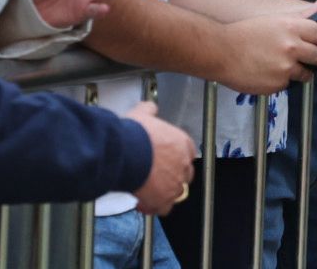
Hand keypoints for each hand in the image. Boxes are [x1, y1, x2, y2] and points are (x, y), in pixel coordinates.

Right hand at [126, 102, 195, 216]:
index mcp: (183, 144)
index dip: (177, 159)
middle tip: (157, 178)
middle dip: (173, 178)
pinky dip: (153, 207)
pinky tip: (142, 204)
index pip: (188, 154)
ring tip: (149, 192)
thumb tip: (149, 108)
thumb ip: (149, 111)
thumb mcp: (143, 114)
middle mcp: (184, 164)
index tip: (167, 161)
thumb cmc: (136, 134)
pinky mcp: (164, 199)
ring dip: (164, 194)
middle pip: (185, 176)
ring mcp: (175, 184)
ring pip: (175, 194)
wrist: (128, 152)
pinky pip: (162, 208)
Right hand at [214, 14, 316, 94]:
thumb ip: (301, 17)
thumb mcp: (275, 20)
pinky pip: (288, 84)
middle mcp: (292, 47)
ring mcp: (285, 67)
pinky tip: (267, 72)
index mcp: (293, 28)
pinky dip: (281, 81)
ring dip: (299, 72)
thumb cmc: (246, 33)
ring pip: (306, 74)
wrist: (220, 51)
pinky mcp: (277, 84)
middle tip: (307, 59)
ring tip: (282, 65)